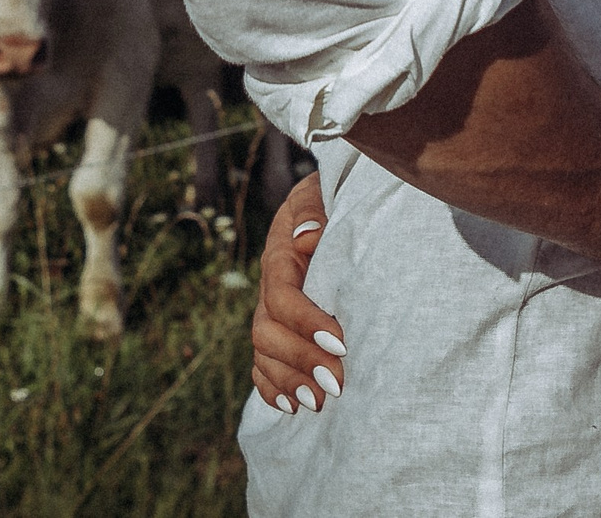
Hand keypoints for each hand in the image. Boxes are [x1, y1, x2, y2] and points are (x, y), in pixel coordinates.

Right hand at [250, 173, 345, 414]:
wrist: (326, 207)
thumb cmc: (331, 197)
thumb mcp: (322, 193)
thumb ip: (313, 211)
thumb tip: (305, 238)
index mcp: (280, 256)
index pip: (282, 295)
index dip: (305, 322)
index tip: (339, 343)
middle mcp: (270, 287)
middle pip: (267, 330)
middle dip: (300, 360)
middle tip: (336, 384)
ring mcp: (270, 310)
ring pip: (262, 352)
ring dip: (288, 380)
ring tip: (319, 403)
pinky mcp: (278, 328)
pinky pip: (261, 364)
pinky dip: (272, 388)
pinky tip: (292, 407)